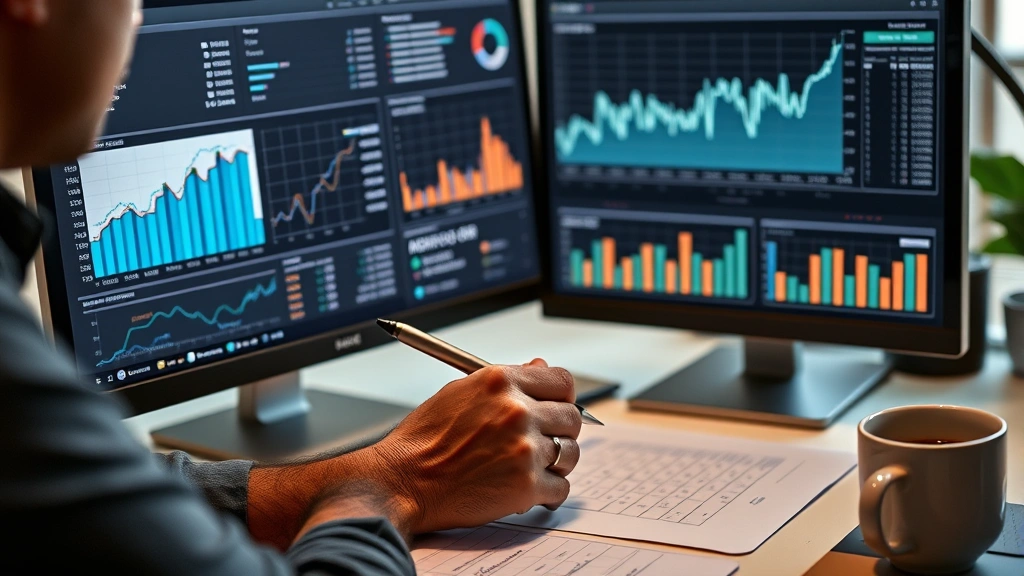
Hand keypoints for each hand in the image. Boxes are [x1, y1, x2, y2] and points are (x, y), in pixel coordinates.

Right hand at [247, 360, 580, 548]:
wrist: (401, 482)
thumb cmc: (424, 440)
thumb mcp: (460, 393)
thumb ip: (507, 381)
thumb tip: (541, 366)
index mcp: (500, 382)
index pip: (561, 381)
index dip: (561, 396)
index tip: (557, 407)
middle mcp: (516, 411)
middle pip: (571, 417)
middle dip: (560, 431)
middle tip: (541, 442)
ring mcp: (523, 449)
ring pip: (571, 453)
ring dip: (557, 462)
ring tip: (530, 468)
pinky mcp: (526, 486)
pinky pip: (561, 488)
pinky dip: (548, 493)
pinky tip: (527, 490)